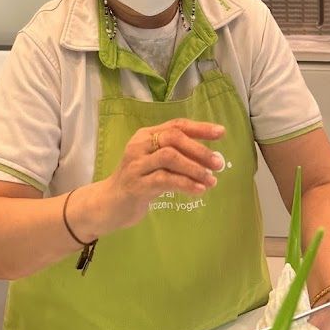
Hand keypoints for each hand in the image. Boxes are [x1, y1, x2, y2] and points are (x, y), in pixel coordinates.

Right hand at [90, 118, 225, 233]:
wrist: (109, 204)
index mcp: (145, 136)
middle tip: (218, 162)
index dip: (199, 128)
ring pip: (170, 157)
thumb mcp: (155, 164)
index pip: (176, 125)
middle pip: (173, 138)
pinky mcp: (136, 185)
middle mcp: (139, 145)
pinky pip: (165, 180)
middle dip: (199, 149)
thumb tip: (209, 158)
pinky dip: (185, 184)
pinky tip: (199, 190)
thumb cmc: (138, 181)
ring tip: (211, 180)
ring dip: (194, 168)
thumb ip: (176, 156)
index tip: (221, 132)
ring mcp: (136, 165)